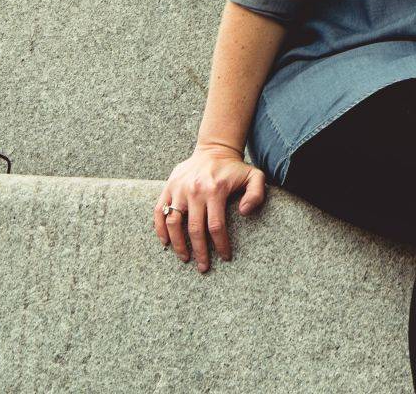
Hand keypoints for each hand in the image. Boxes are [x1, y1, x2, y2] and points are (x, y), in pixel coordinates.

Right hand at [154, 142, 266, 273]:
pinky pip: (159, 211)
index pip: (216, 226)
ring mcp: (179, 189)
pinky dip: (160, 228)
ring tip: (185, 258)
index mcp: (216, 190)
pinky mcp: (168, 187)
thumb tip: (245, 213)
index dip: (220, 245)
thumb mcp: (254, 176)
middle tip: (203, 267)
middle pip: (194, 229)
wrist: (214, 149)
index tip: (225, 257)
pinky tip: (166, 243)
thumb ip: (256, 194)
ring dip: (178, 244)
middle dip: (200, 251)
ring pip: (173, 223)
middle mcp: (195, 190)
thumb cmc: (235, 168)